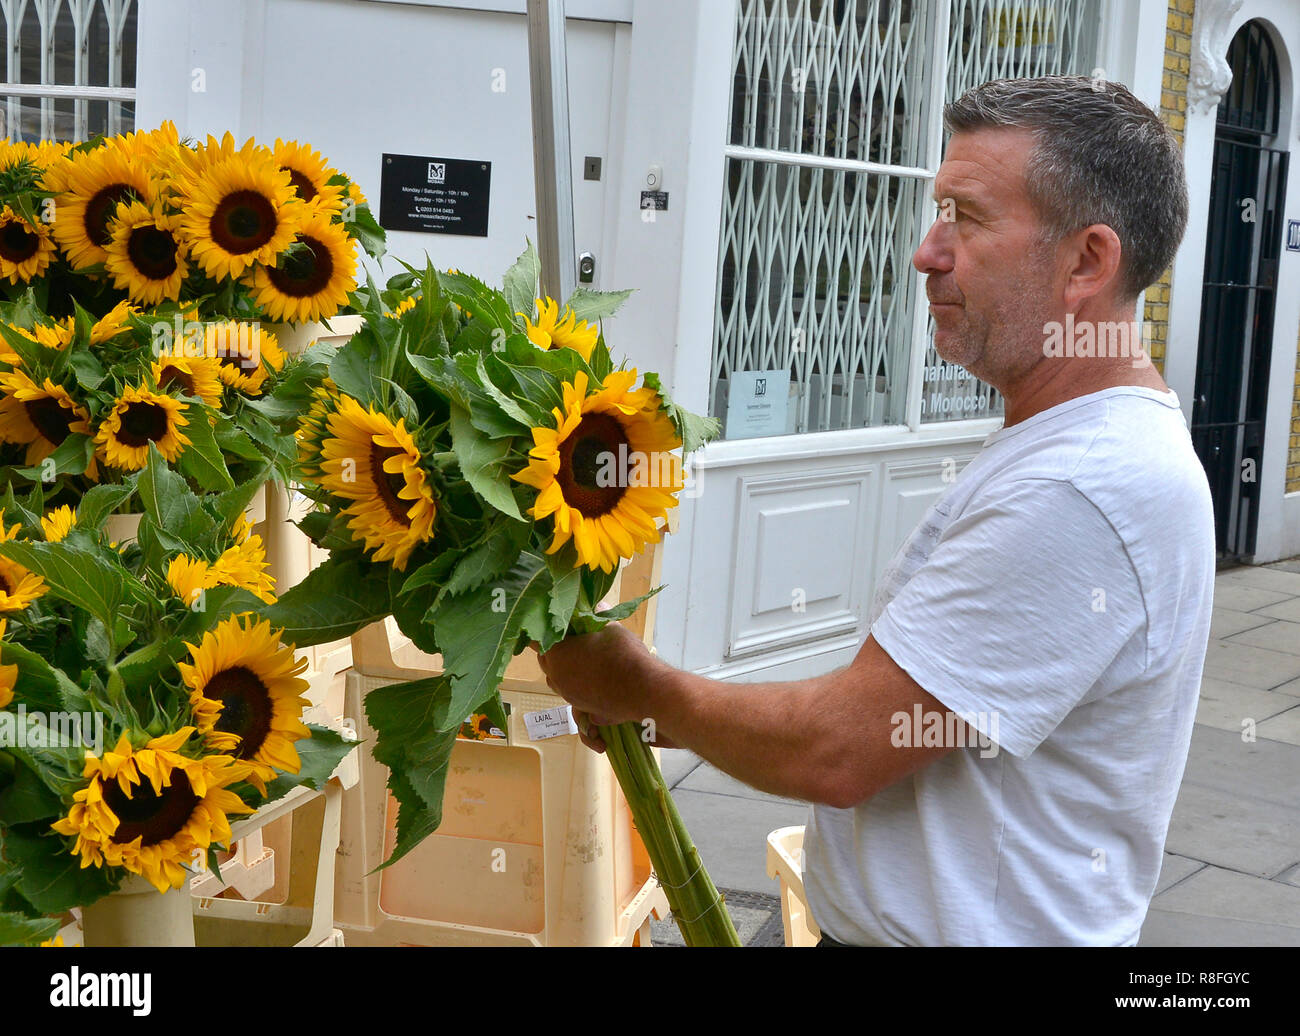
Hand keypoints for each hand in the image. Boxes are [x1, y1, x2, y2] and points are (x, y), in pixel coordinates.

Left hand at [536, 624, 678, 749]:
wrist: (642, 690)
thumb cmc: (622, 654)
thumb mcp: (612, 628)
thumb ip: (600, 617)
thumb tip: (599, 605)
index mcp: (558, 654)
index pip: (536, 641)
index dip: (541, 633)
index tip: (551, 627)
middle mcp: (557, 676)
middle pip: (545, 662)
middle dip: (552, 651)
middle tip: (567, 640)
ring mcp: (568, 695)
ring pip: (556, 679)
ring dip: (563, 669)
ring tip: (580, 659)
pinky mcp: (582, 707)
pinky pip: (571, 692)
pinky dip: (576, 683)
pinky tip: (592, 677)